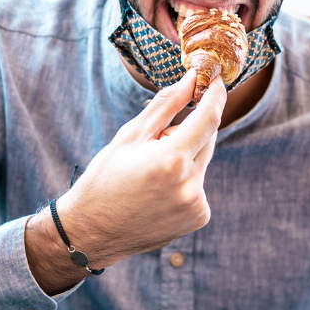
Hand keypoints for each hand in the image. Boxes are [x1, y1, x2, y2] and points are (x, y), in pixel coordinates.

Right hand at [24, 70, 224, 293]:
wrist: (93, 231)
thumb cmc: (106, 177)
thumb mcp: (131, 135)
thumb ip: (167, 104)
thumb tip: (194, 78)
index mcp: (172, 160)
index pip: (208, 118)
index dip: (216, 96)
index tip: (217, 80)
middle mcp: (190, 184)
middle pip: (207, 139)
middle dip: (188, 132)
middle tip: (156, 143)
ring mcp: (196, 204)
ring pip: (202, 163)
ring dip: (185, 159)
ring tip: (152, 175)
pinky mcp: (199, 217)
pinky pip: (199, 186)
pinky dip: (185, 182)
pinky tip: (158, 194)